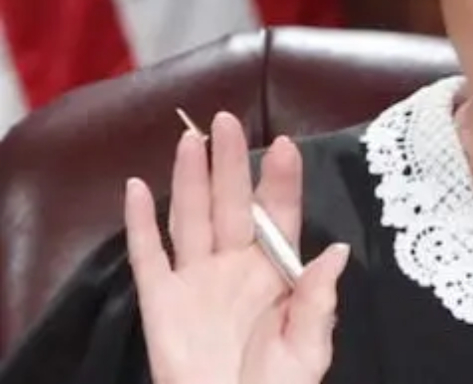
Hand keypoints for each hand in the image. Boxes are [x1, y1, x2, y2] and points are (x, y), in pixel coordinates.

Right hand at [124, 113, 349, 383]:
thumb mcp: (307, 351)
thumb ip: (317, 302)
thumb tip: (335, 252)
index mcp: (276, 274)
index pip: (279, 216)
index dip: (280, 182)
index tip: (285, 146)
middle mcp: (235, 267)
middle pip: (231, 204)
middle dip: (230, 163)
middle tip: (227, 120)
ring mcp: (196, 282)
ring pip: (191, 218)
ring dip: (189, 179)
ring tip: (190, 139)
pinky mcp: (160, 303)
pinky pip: (147, 256)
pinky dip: (139, 223)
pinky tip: (136, 188)